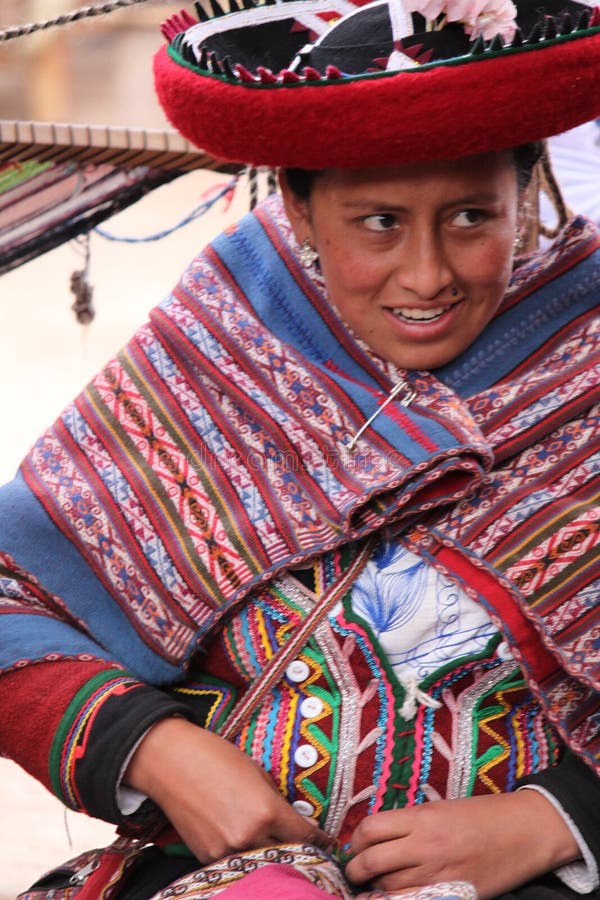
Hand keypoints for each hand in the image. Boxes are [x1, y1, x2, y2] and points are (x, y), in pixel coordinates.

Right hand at [124, 717, 330, 862]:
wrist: (170, 762)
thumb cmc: (215, 757)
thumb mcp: (257, 772)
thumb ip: (276, 800)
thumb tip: (292, 820)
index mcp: (267, 811)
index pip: (305, 836)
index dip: (321, 841)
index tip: (329, 843)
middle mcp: (248, 836)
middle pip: (287, 857)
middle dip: (301, 855)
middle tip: (311, 853)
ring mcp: (226, 850)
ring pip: (262, 864)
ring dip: (274, 861)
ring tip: (282, 854)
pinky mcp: (207, 856)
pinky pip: (236, 863)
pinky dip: (247, 858)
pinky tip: (251, 850)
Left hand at [345, 792, 580, 898]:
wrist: (524, 831)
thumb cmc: (483, 815)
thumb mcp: (442, 808)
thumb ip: (412, 823)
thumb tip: (381, 837)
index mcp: (422, 817)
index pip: (371, 829)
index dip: (357, 839)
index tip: (357, 845)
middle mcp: (425, 845)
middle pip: (372, 861)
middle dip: (356, 870)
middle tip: (354, 872)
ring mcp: (438, 874)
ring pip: (389, 888)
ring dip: (378, 888)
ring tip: (376, 886)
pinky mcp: (453, 895)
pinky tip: (394, 899)